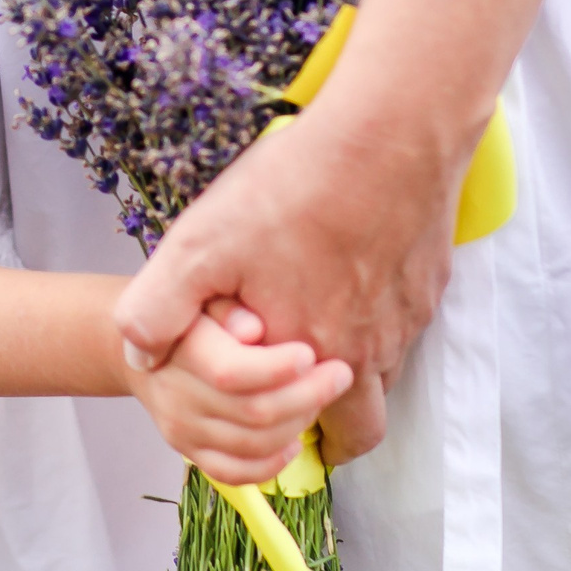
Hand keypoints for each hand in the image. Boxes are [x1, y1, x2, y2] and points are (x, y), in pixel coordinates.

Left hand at [115, 98, 459, 464]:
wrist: (389, 135)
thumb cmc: (293, 192)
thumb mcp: (198, 247)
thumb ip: (159, 309)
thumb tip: (141, 354)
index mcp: (311, 357)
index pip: (311, 435)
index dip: (282, 430)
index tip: (261, 413)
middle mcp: (368, 351)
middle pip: (359, 422)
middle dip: (327, 419)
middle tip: (293, 391)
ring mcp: (406, 317)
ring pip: (385, 369)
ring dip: (353, 366)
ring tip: (313, 324)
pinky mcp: (428, 279)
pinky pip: (405, 320)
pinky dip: (379, 314)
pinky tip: (350, 269)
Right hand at [121, 305, 353, 483]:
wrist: (145, 345)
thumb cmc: (191, 310)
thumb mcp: (206, 290)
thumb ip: (229, 306)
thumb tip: (253, 329)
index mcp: (182, 349)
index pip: (231, 371)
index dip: (277, 368)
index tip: (311, 354)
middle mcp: (177, 394)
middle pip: (253, 412)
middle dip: (307, 395)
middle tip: (339, 374)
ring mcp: (181, 428)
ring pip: (252, 444)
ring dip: (297, 424)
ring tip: (319, 399)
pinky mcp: (189, 450)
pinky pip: (234, 471)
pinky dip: (271, 463)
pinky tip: (294, 441)